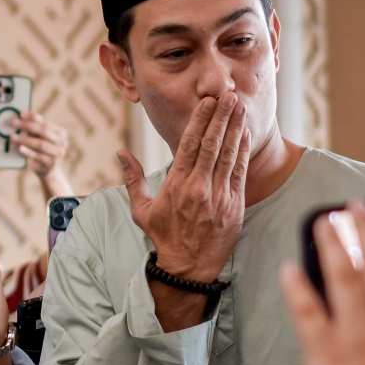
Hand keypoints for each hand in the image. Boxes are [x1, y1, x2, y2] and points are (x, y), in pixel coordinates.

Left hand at [9, 111, 74, 197]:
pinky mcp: (51, 164)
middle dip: (27, 126)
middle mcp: (62, 142)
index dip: (33, 117)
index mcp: (60, 132)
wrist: (47, 169)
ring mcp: (58, 154)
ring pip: (41, 144)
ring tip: (13, 136)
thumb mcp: (40, 137)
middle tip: (14, 123)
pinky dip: (28, 152)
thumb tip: (20, 116)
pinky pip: (38, 156)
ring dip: (25, 139)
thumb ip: (34, 127)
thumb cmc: (41, 149)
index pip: (45, 122)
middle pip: (44, 131)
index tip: (20, 114)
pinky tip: (19, 148)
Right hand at [119, 92, 248, 281]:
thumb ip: (132, 179)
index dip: (200, 120)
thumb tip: (120, 153)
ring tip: (239, 106)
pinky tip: (245, 134)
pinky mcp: (234, 206)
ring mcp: (218, 197)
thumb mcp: (141, 209)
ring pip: (228, 154)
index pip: (189, 145)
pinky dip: (242, 151)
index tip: (206, 102)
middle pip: (211, 144)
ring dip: (235, 128)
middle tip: (227, 95)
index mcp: (175, 185)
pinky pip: (240, 172)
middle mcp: (198, 188)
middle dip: (221, 116)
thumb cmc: (163, 236)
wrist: (187, 268)